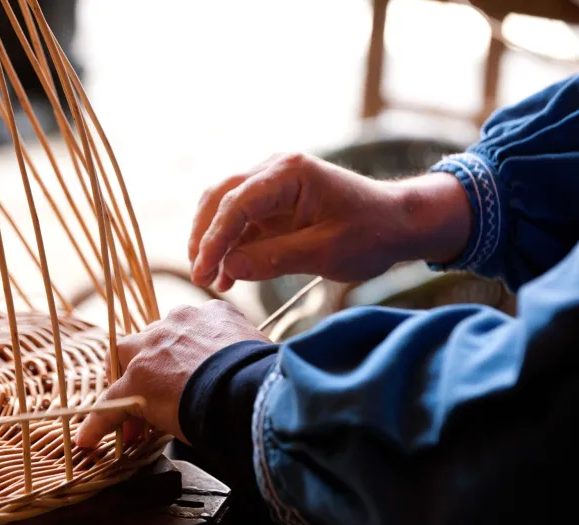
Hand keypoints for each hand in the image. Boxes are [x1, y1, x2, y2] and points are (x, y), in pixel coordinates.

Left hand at [75, 300, 267, 446]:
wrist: (247, 387)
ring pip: (126, 360)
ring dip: (128, 385)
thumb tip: (258, 371)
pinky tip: (90, 439)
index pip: (186, 331)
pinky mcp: (137, 380)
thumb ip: (244, 355)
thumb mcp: (258, 352)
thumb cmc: (263, 375)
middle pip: (152, 340)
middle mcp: (178, 322)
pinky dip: (99, 422)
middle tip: (159, 396)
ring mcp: (154, 347)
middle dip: (152, 366)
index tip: (187, 378)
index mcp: (210, 315)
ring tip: (132, 419)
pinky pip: (110, 402)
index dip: (182, 356)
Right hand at [188, 152, 471, 290]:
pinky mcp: (272, 204)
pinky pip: (240, 223)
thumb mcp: (326, 252)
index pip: (236, 203)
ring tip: (212, 280)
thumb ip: (274, 259)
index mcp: (289, 173)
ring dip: (213, 242)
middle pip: (219, 198)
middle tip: (200, 276)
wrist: (397, 223)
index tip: (203, 272)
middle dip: (204, 237)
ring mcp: (271, 185)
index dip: (214, 239)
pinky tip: (228, 276)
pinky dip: (230, 247)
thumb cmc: (370, 233)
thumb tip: (227, 267)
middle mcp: (274, 170)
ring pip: (223, 208)